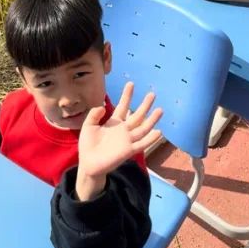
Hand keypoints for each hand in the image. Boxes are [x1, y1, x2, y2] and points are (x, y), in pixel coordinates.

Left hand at [75, 82, 161, 200]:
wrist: (88, 163)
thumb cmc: (87, 145)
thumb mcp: (88, 126)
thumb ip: (94, 115)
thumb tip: (103, 106)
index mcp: (114, 123)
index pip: (123, 106)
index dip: (127, 96)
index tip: (131, 84)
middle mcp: (123, 130)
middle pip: (137, 115)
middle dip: (145, 105)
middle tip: (152, 94)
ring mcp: (127, 140)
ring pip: (143, 128)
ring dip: (152, 120)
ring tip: (160, 110)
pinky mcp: (128, 150)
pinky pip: (142, 144)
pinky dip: (150, 139)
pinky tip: (159, 132)